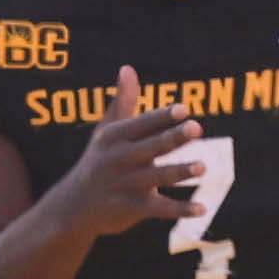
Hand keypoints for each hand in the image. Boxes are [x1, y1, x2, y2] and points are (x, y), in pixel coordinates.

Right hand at [45, 65, 204, 242]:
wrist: (75, 206)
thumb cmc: (98, 161)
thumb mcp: (106, 131)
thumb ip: (122, 101)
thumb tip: (128, 68)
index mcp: (116, 137)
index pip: (143, 123)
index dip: (163, 117)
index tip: (183, 110)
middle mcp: (121, 159)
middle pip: (152, 146)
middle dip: (174, 138)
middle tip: (196, 128)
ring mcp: (127, 185)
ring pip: (159, 176)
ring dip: (180, 171)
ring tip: (203, 166)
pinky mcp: (133, 208)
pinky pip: (161, 208)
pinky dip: (181, 210)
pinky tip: (203, 209)